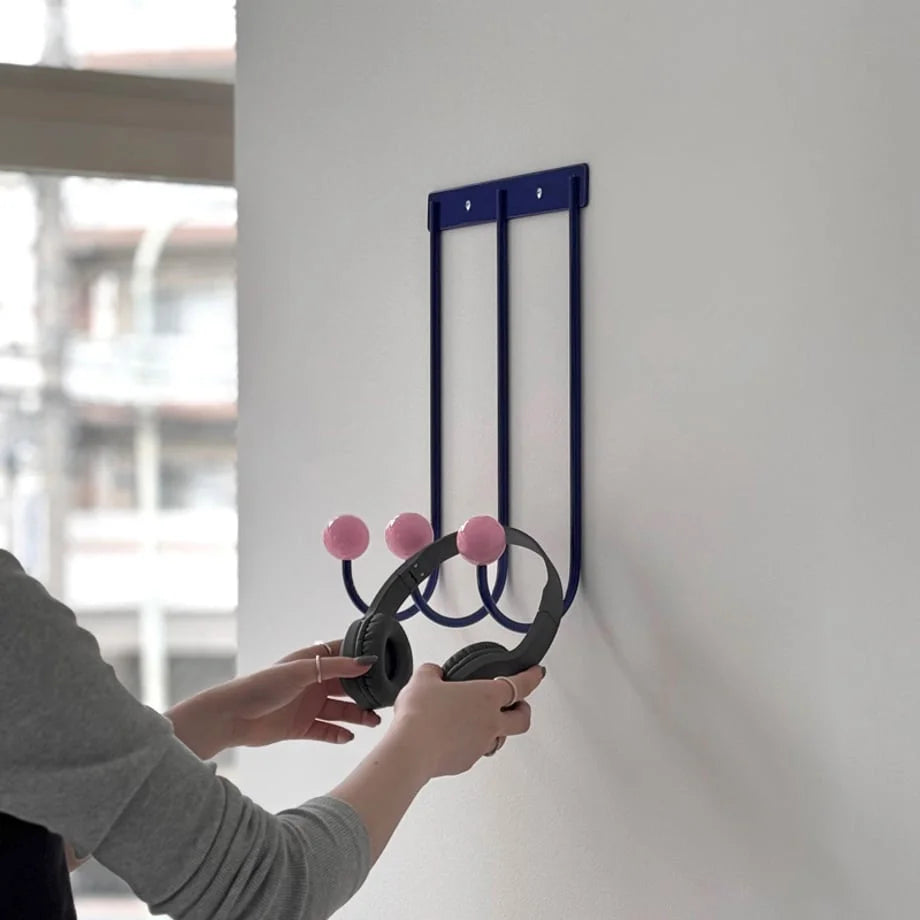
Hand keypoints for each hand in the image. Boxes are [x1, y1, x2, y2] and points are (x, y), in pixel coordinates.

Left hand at [166, 640, 380, 759]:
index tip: (386, 663)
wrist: (234, 716)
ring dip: (357, 715)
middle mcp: (312, 683)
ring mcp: (308, 705)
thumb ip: (335, 667)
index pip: (343, 655)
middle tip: (386, 699)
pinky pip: (326, 730)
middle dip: (365, 692)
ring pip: (340, 710)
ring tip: (373, 721)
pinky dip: (338, 734)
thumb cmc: (265, 686)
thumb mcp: (302, 671)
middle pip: (346, 686)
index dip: (362, 658)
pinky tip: (350, 737)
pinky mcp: (302, 727)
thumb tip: (366, 662)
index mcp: (311, 662)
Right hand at [390, 663, 545, 779]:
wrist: (410, 751)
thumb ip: (433, 672)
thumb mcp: (423, 679)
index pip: (520, 685)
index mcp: (486, 697)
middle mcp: (490, 722)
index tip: (537, 673)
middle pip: (523, 719)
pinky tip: (455, 737)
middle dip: (524, 710)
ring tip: (481, 721)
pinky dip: (472, 743)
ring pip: (500, 738)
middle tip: (519, 705)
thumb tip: (434, 674)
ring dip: (497, 729)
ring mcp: (480, 745)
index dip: (532, 678)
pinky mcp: (466, 762)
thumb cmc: (421, 715)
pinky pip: (477, 751)